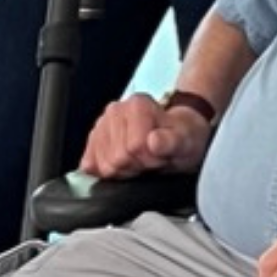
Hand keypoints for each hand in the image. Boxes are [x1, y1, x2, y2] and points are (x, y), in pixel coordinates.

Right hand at [78, 92, 210, 178]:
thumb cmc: (180, 137)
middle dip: (137, 164)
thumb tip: (154, 141)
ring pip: (104, 166)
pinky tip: (123, 164)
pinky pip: (89, 166)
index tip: (161, 153)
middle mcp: (115, 110)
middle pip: (117, 158)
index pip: (134, 147)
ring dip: (124, 170)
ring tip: (139, 159)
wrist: (175, 136)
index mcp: (137, 104)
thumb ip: (171, 141)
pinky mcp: (93, 141)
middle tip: (151, 158)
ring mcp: (101, 125)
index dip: (151, 157)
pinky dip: (108, 172)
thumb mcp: (186, 140)